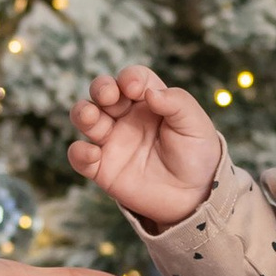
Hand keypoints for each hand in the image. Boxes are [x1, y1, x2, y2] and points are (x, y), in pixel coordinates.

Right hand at [66, 65, 224, 231]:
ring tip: (91, 117)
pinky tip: (94, 154)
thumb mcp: (195, 125)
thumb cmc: (196, 155)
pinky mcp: (102, 168)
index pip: (132, 79)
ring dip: (82, 112)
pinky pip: (79, 156)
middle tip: (109, 96)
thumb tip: (150, 93)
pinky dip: (79, 152)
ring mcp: (112, 141)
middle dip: (101, 87)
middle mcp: (126, 117)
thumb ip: (177, 103)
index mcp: (149, 101)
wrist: (194, 197)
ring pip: (85, 118)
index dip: (130, 78)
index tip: (136, 89)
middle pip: (102, 91)